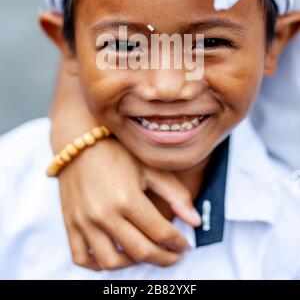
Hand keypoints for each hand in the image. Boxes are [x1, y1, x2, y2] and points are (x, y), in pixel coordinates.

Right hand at [56, 134, 200, 270]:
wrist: (79, 141)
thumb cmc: (117, 151)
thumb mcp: (149, 167)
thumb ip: (175, 194)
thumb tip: (196, 221)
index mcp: (127, 198)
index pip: (160, 233)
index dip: (178, 243)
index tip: (184, 245)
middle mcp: (104, 214)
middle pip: (141, 251)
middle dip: (164, 258)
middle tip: (173, 256)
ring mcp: (84, 221)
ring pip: (112, 262)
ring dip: (133, 264)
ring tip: (145, 253)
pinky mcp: (70, 223)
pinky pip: (82, 258)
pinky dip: (98, 265)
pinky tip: (114, 255)